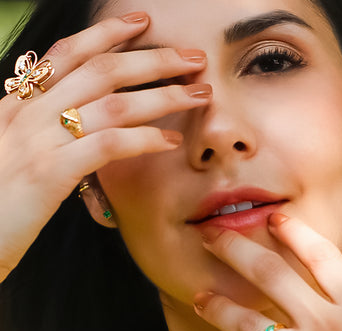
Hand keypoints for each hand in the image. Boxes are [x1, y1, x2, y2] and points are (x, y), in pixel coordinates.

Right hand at [0, 12, 210, 281]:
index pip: (66, 55)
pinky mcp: (50, 172)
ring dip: (162, 96)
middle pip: (101, 71)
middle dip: (153, 60)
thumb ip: (41, 133)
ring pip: (113, 104)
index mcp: (19, 105)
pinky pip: (108, 145)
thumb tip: (76, 123)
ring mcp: (39, 140)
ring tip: (198, 95)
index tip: (142, 23)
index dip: (106, 34)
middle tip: (193, 59)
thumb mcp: (12, 154)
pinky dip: (144, 139)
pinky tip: (171, 141)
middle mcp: (28, 113)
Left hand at [194, 213, 341, 330]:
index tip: (271, 220)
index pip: (319, 252)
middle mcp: (329, 325)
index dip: (291, 230)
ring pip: (243, 320)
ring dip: (216, 305)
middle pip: (269, 272)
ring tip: (200, 298)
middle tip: (210, 236)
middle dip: (233, 247)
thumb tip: (322, 292)